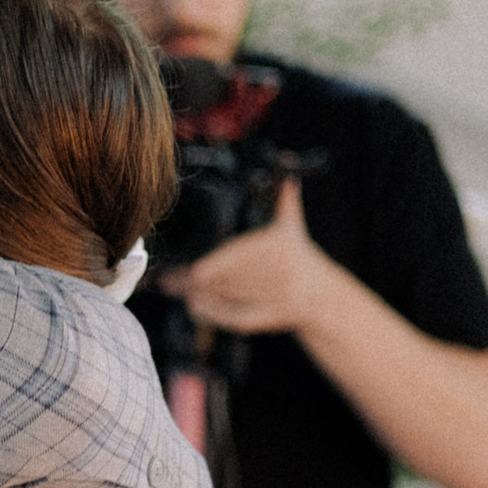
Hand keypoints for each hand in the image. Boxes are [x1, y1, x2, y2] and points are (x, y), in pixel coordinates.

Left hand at [159, 178, 338, 334]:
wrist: (321, 294)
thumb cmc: (298, 254)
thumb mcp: (293, 224)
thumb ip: (285, 200)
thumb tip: (287, 170)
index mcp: (281, 248)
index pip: (244, 257)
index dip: (219, 265)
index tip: (196, 270)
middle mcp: (280, 274)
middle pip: (230, 278)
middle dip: (196, 280)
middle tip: (167, 277)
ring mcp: (275, 298)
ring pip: (230, 297)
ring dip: (199, 294)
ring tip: (171, 288)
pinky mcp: (268, 317)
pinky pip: (238, 317)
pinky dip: (214, 314)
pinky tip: (192, 306)